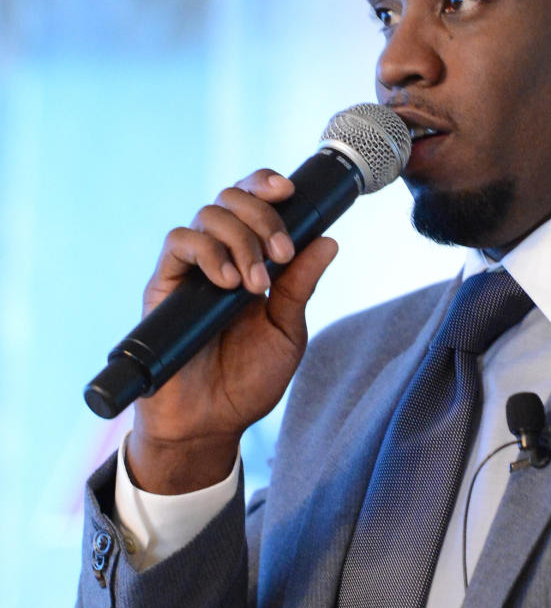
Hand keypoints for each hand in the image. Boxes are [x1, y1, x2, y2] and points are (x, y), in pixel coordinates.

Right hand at [126, 171, 337, 491]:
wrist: (211, 422)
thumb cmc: (248, 381)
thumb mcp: (288, 331)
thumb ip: (302, 286)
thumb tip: (329, 241)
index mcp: (252, 261)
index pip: (254, 203)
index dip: (267, 185)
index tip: (290, 191)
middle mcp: (220, 257)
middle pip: (231, 199)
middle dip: (263, 217)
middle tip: (282, 255)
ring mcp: (191, 270)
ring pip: (207, 215)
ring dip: (240, 240)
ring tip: (255, 285)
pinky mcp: (164, 286)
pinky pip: (178, 243)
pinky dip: (207, 252)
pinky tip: (228, 282)